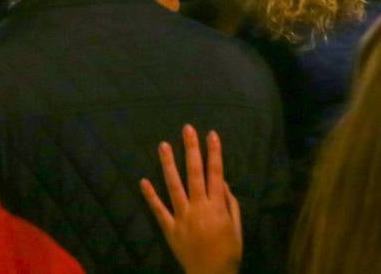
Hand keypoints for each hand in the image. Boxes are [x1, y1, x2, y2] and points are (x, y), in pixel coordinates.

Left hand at [140, 126, 241, 273]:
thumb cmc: (228, 252)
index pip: (215, 173)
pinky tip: (143, 180)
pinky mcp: (169, 229)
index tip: (212, 134)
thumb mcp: (236, 227)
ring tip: (163, 145)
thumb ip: (230, 203)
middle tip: (187, 129)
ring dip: (168, 164)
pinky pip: (159, 210)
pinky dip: (150, 196)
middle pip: (194, 173)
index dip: (214, 153)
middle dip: (191, 150)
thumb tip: (222, 181)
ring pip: (174, 186)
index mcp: (216, 207)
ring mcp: (182, 217)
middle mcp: (198, 208)